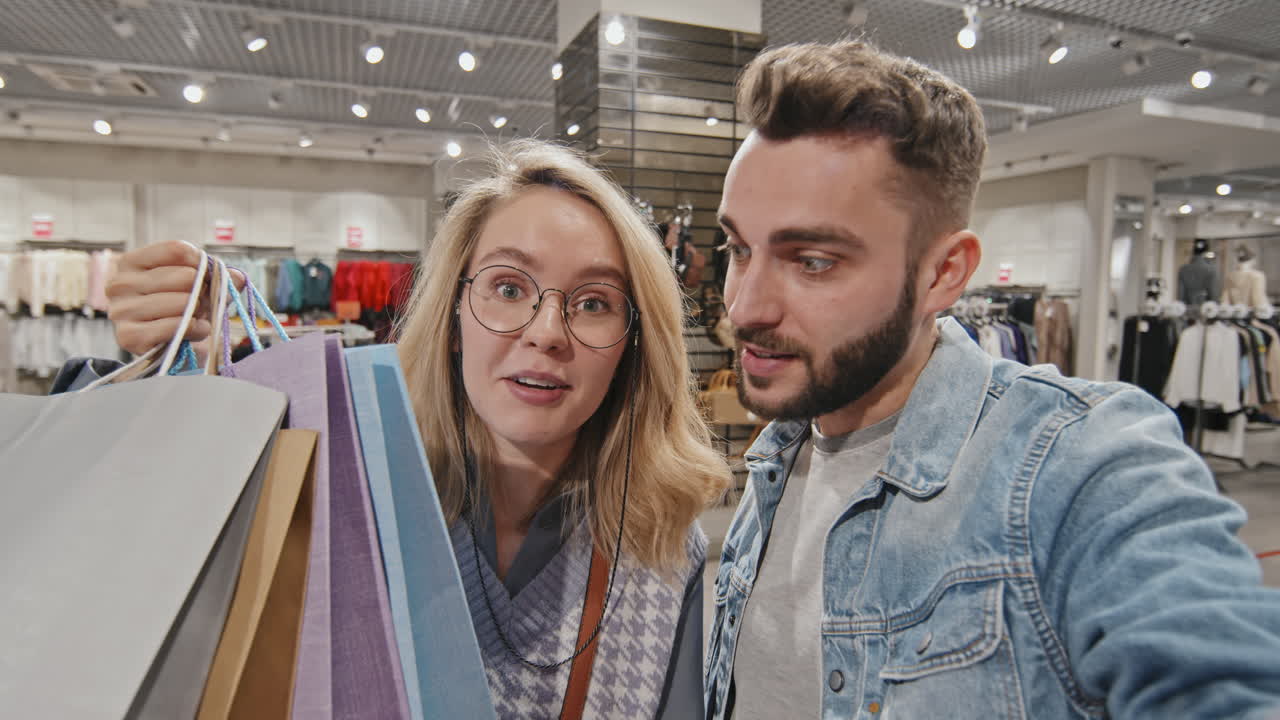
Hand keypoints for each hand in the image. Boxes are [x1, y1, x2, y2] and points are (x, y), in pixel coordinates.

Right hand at [106, 241, 244, 355]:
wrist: (173, 349)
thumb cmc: (182, 311)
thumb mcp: (200, 286)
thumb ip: (219, 276)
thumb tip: (237, 277)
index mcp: (131, 262)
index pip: (177, 250)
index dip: (203, 263)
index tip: (210, 275)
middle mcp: (119, 284)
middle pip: (184, 276)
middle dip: (204, 292)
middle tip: (203, 303)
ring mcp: (121, 311)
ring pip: (183, 301)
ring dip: (200, 313)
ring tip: (196, 317)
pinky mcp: (129, 337)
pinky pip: (178, 325)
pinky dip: (196, 329)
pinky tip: (195, 330)